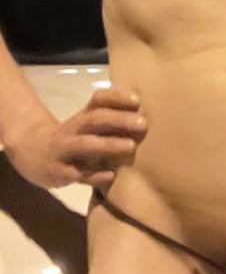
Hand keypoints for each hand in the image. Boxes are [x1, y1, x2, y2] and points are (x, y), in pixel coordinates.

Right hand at [5, 87, 146, 191]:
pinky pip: (78, 175)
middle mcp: (73, 129)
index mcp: (83, 115)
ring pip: (85, 145)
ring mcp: (64, 151)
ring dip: (108, 145)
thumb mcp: (87, 124)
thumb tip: (146, 115)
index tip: (137, 100)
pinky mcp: (59, 173)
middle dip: (118, 120)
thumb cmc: (73, 138)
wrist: (32, 154)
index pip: (99, 100)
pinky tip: (111, 175)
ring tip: (131, 146)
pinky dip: (95, 175)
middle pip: (94, 119)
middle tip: (143, 123)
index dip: (117, 98)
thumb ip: (112, 118)